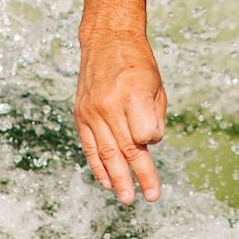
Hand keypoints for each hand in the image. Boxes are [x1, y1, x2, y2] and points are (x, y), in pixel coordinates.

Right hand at [74, 32, 168, 202]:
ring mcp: (92, 111)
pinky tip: (107, 182)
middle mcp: (110, 104)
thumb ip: (155, 117)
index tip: (153, 137)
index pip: (145, 133)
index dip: (152, 139)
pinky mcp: (81, 114)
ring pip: (107, 152)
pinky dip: (98, 166)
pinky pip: (89, 146)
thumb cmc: (139, 64)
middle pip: (127, 148)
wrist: (106, 40)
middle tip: (151, 196)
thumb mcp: (157, 85)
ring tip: (126, 198)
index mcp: (133, 94)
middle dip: (140, 175)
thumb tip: (149, 144)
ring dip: (118, 178)